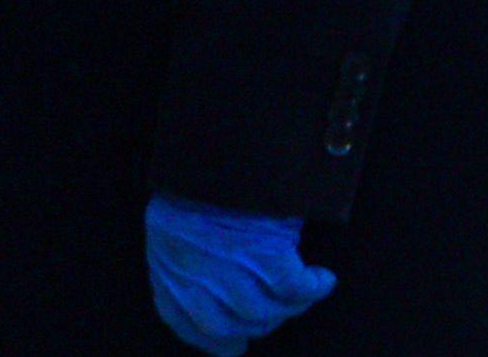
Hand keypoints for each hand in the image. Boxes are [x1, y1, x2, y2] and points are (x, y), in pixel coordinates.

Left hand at [146, 194, 336, 354]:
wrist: (217, 150)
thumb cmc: (198, 181)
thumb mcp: (174, 222)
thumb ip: (186, 258)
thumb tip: (212, 290)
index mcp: (166, 267)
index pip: (181, 322)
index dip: (211, 339)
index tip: (231, 342)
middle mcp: (194, 277)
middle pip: (226, 327)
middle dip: (251, 325)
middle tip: (273, 311)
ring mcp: (229, 271)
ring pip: (263, 312)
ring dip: (286, 307)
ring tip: (298, 291)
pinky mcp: (264, 257)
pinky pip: (295, 290)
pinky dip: (313, 288)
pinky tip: (321, 278)